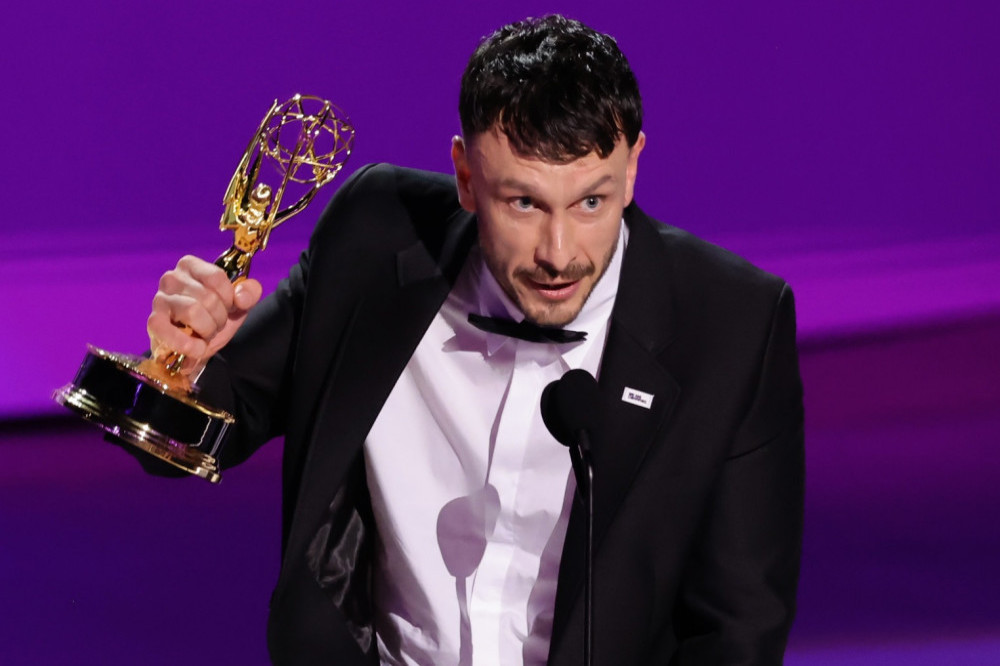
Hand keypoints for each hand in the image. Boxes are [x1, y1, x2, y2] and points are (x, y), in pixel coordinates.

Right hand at [147, 255, 261, 373]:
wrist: (197, 347)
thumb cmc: (213, 318)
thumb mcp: (238, 304)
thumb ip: (249, 293)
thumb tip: (241, 297)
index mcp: (190, 266)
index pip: (217, 276)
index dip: (228, 298)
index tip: (226, 307)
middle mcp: (171, 278)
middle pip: (208, 297)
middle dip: (219, 318)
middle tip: (214, 324)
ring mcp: (160, 300)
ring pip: (193, 312)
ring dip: (207, 330)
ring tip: (204, 334)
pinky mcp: (153, 322)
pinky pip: (172, 332)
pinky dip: (190, 345)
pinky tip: (196, 347)